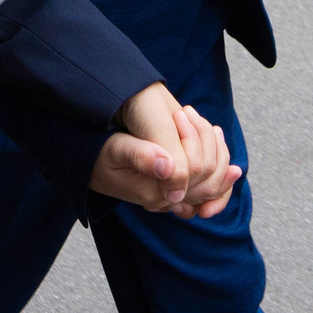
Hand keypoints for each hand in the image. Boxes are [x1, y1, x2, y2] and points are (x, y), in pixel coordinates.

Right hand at [93, 85, 240, 217]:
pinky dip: (219, 174)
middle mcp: (166, 201)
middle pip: (209, 181)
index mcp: (155, 193)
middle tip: (190, 112)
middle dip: (210, 145)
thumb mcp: (117, 149)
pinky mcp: (173, 192)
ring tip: (208, 126)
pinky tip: (225, 157)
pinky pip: (206, 190)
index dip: (198, 141)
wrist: (88, 167)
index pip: (196, 171)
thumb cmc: (100, 154)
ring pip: (211, 184)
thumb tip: (170, 166)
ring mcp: (171, 199)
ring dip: (217, 154)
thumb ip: (142, 157)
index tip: (183, 112)